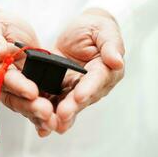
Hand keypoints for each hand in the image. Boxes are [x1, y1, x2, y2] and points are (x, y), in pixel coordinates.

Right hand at [0, 7, 56, 135]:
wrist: (6, 32)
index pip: (2, 80)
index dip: (17, 86)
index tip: (32, 92)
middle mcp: (0, 84)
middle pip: (13, 99)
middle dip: (29, 107)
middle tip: (46, 112)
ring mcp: (14, 89)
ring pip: (24, 106)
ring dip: (37, 116)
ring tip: (53, 122)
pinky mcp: (27, 90)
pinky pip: (33, 104)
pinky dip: (42, 115)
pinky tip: (54, 123)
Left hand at [52, 8, 124, 133]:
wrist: (78, 32)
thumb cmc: (93, 29)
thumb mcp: (103, 30)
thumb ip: (110, 44)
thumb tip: (117, 61)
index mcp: (106, 70)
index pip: (98, 80)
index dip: (89, 88)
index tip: (79, 96)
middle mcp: (92, 85)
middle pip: (81, 98)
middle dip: (71, 108)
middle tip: (61, 115)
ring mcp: (75, 90)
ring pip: (68, 106)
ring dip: (59, 117)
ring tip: (49, 125)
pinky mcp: (60, 90)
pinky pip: (54, 104)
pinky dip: (47, 115)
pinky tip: (40, 127)